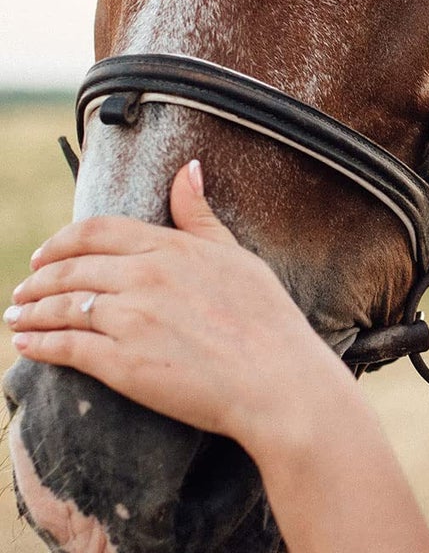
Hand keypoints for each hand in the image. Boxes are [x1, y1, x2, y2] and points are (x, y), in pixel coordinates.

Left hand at [5, 160, 359, 458]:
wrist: (279, 382)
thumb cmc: (269, 321)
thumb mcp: (239, 258)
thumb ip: (201, 217)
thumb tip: (187, 170)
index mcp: (171, 249)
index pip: (96, 232)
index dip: (61, 243)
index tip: (45, 256)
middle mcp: (144, 278)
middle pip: (69, 270)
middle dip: (37, 280)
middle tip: (23, 291)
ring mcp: (130, 321)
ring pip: (61, 308)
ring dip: (30, 313)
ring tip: (17, 319)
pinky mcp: (122, 364)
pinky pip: (66, 348)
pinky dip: (40, 345)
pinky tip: (28, 346)